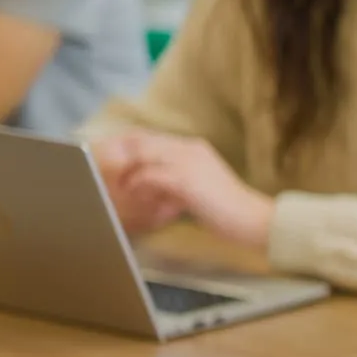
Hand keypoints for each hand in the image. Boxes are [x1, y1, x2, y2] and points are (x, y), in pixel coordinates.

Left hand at [110, 132, 272, 247]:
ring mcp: (188, 161)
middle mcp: (190, 148)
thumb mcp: (199, 188)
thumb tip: (150, 185)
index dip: (126, 145)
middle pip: (141, 141)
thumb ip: (176, 181)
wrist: (252, 219)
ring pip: (142, 155)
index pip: (150, 137)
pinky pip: (150, 175)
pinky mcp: (185, 179)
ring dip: (126, 171)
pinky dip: (139, 185)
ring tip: (116, 185)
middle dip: (119, 155)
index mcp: (194, 148)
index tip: (109, 158)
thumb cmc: (228, 210)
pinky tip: (134, 195)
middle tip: (103, 171)